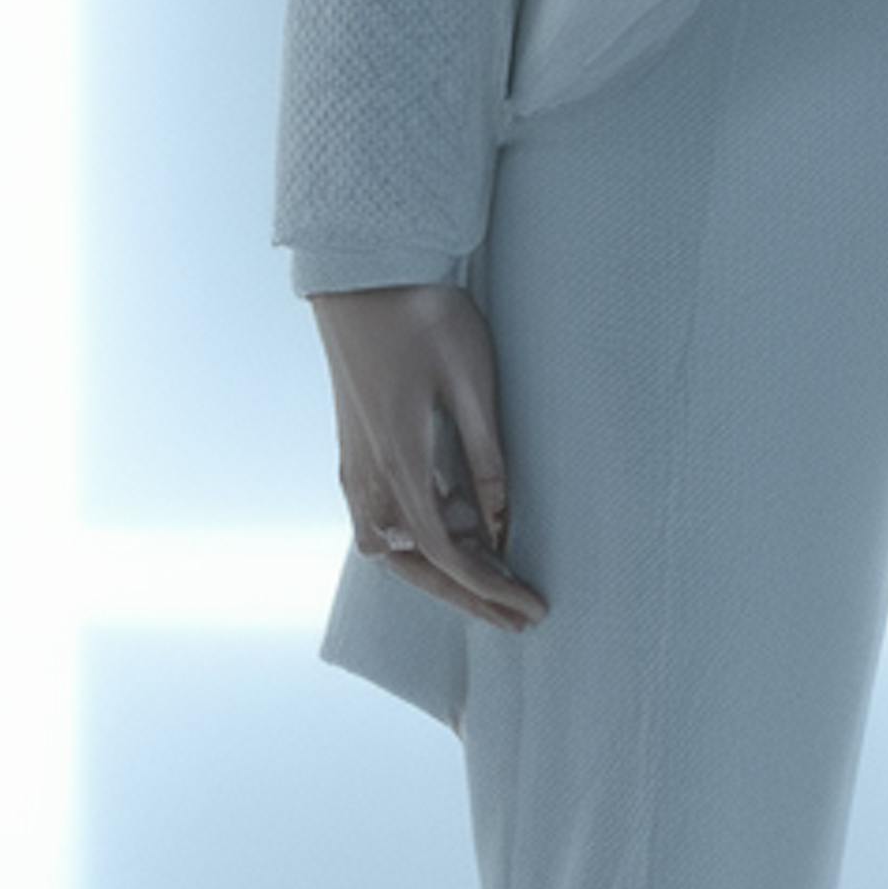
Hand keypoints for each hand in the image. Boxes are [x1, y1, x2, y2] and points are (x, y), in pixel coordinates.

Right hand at [311, 280, 546, 629]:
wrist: (362, 273)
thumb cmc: (423, 317)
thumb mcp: (471, 383)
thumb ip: (486, 458)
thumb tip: (500, 524)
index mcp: (399, 462)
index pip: (445, 553)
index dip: (489, 587)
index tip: (532, 607)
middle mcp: (367, 476)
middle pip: (414, 565)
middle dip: (468, 596)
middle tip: (520, 615)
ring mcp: (354, 465)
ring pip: (394, 547)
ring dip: (443, 568)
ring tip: (499, 572)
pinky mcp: (354, 450)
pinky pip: (384, 517)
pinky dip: (423, 537)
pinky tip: (463, 526)